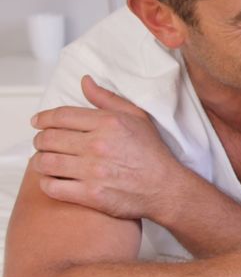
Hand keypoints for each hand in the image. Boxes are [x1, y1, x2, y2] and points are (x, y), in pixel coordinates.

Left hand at [30, 75, 184, 220]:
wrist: (166, 188)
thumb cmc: (152, 153)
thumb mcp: (137, 117)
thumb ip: (107, 98)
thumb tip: (85, 82)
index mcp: (109, 123)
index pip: (61, 116)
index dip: (43, 118)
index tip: (37, 122)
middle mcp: (98, 145)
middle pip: (48, 138)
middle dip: (40, 140)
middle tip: (43, 143)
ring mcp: (93, 171)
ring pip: (46, 162)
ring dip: (40, 161)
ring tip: (46, 161)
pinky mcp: (90, 194)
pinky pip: (52, 187)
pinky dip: (47, 183)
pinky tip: (54, 180)